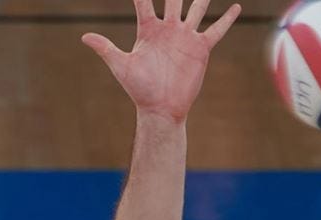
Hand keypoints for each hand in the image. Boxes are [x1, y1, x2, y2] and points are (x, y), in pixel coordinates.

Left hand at [82, 0, 240, 121]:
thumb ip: (106, 49)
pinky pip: (216, 30)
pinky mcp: (200, 48)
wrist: (161, 108)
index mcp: (148, 29)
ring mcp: (185, 36)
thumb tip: (84, 37)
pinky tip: (236, 7)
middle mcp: (168, 28)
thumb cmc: (139, 89)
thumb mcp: (121, 66)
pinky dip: (226, 19)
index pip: (144, 0)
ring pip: (196, 8)